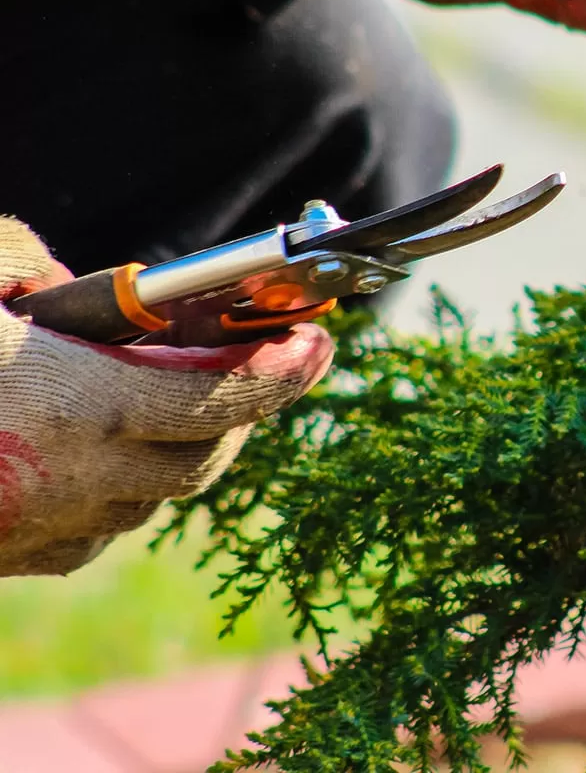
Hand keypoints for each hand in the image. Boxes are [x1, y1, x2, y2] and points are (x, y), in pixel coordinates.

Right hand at [0, 218, 332, 576]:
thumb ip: (22, 261)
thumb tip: (56, 280)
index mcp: (84, 407)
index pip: (225, 398)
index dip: (284, 371)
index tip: (319, 341)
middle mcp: (81, 481)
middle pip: (206, 457)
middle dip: (246, 412)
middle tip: (266, 364)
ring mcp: (45, 529)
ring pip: (156, 500)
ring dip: (187, 451)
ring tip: (190, 398)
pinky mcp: (9, 559)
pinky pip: (100, 530)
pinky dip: (127, 489)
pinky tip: (111, 451)